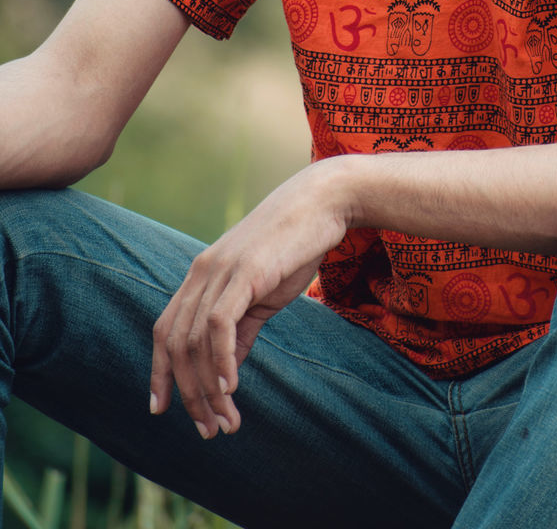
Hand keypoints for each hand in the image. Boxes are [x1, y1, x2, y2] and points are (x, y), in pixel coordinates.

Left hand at [149, 161, 349, 437]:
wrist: (321, 203)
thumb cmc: (294, 246)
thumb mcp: (263, 293)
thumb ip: (241, 328)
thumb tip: (227, 370)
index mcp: (201, 275)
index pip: (165, 330)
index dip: (159, 372)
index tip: (160, 408)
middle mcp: (201, 272)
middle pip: (176, 344)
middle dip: (188, 393)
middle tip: (208, 429)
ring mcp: (220, 270)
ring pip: (195, 340)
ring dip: (207, 388)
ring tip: (225, 420)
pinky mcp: (244, 271)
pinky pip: (219, 325)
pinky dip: (221, 360)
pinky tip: (232, 387)